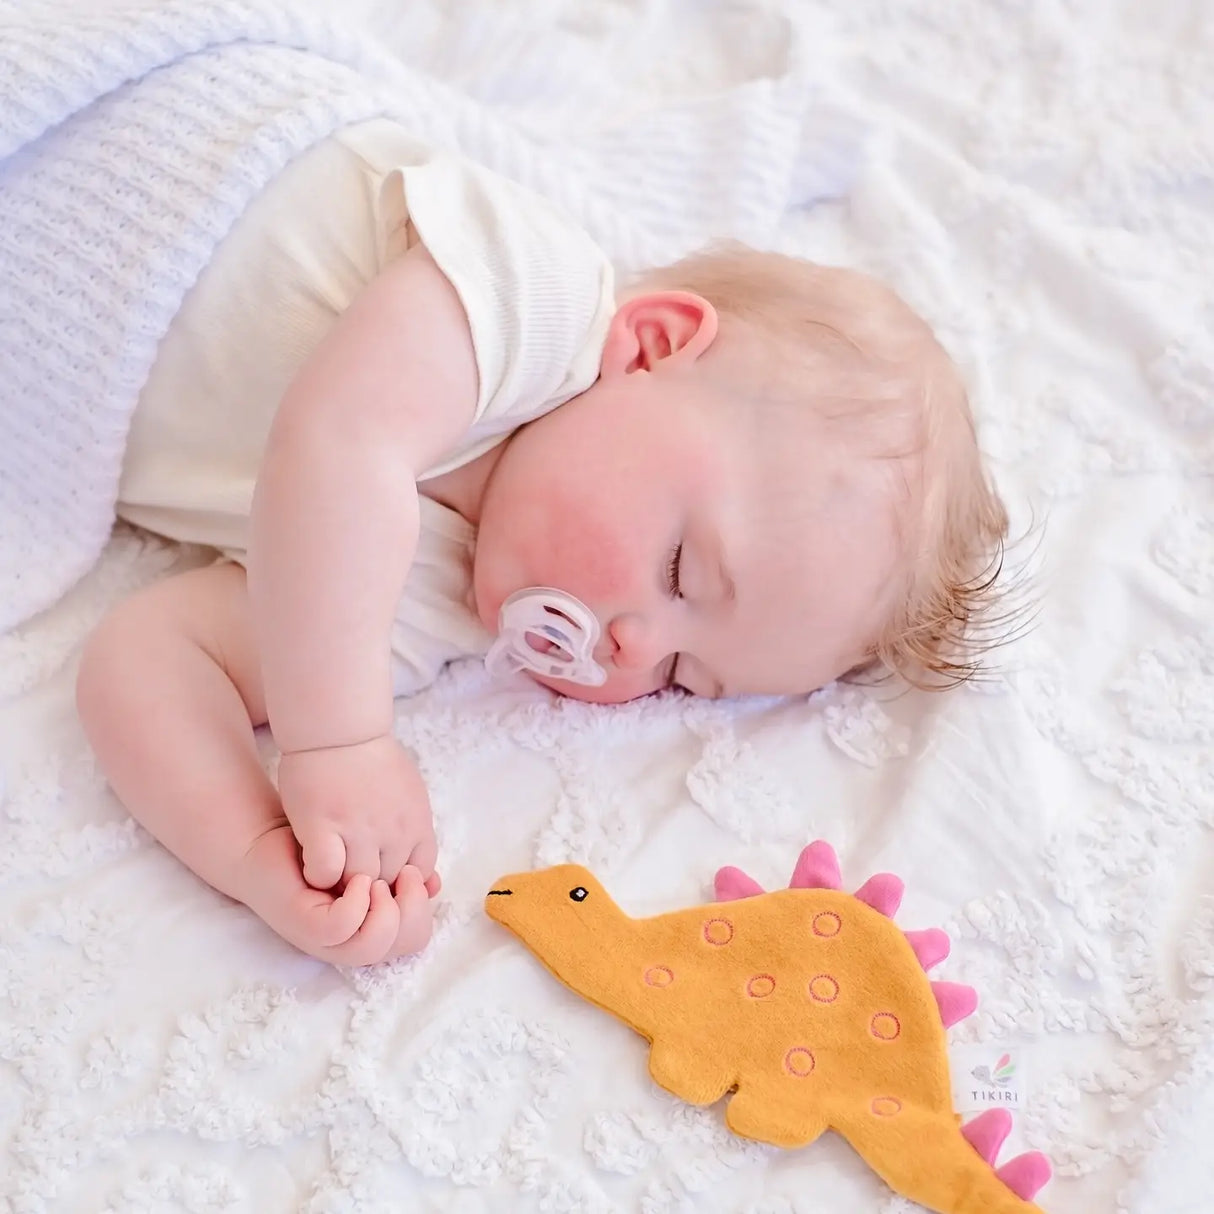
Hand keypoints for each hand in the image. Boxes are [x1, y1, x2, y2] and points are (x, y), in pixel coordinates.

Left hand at [237, 823, 433, 964]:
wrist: (262, 841)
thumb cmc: (319, 845)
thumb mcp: (367, 856)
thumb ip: (399, 871)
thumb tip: (434, 881)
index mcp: (370, 925)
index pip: (416, 935)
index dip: (425, 909)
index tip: (420, 875)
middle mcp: (350, 939)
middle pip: (403, 946)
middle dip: (414, 911)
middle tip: (406, 877)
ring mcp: (325, 937)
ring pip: (373, 948)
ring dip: (385, 911)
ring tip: (378, 879)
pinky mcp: (304, 923)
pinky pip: (341, 928)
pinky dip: (355, 906)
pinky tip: (354, 878)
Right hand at [276, 734, 437, 890]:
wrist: (340, 727)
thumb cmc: (371, 759)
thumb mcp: (410, 794)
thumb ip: (415, 831)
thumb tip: (430, 879)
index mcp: (417, 823)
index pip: (419, 875)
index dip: (397, 879)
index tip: (378, 869)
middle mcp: (395, 831)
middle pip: (386, 884)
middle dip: (368, 885)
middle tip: (348, 870)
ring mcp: (360, 830)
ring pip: (355, 883)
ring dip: (340, 881)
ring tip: (329, 864)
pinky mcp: (323, 825)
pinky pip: (324, 872)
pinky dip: (316, 873)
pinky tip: (311, 857)